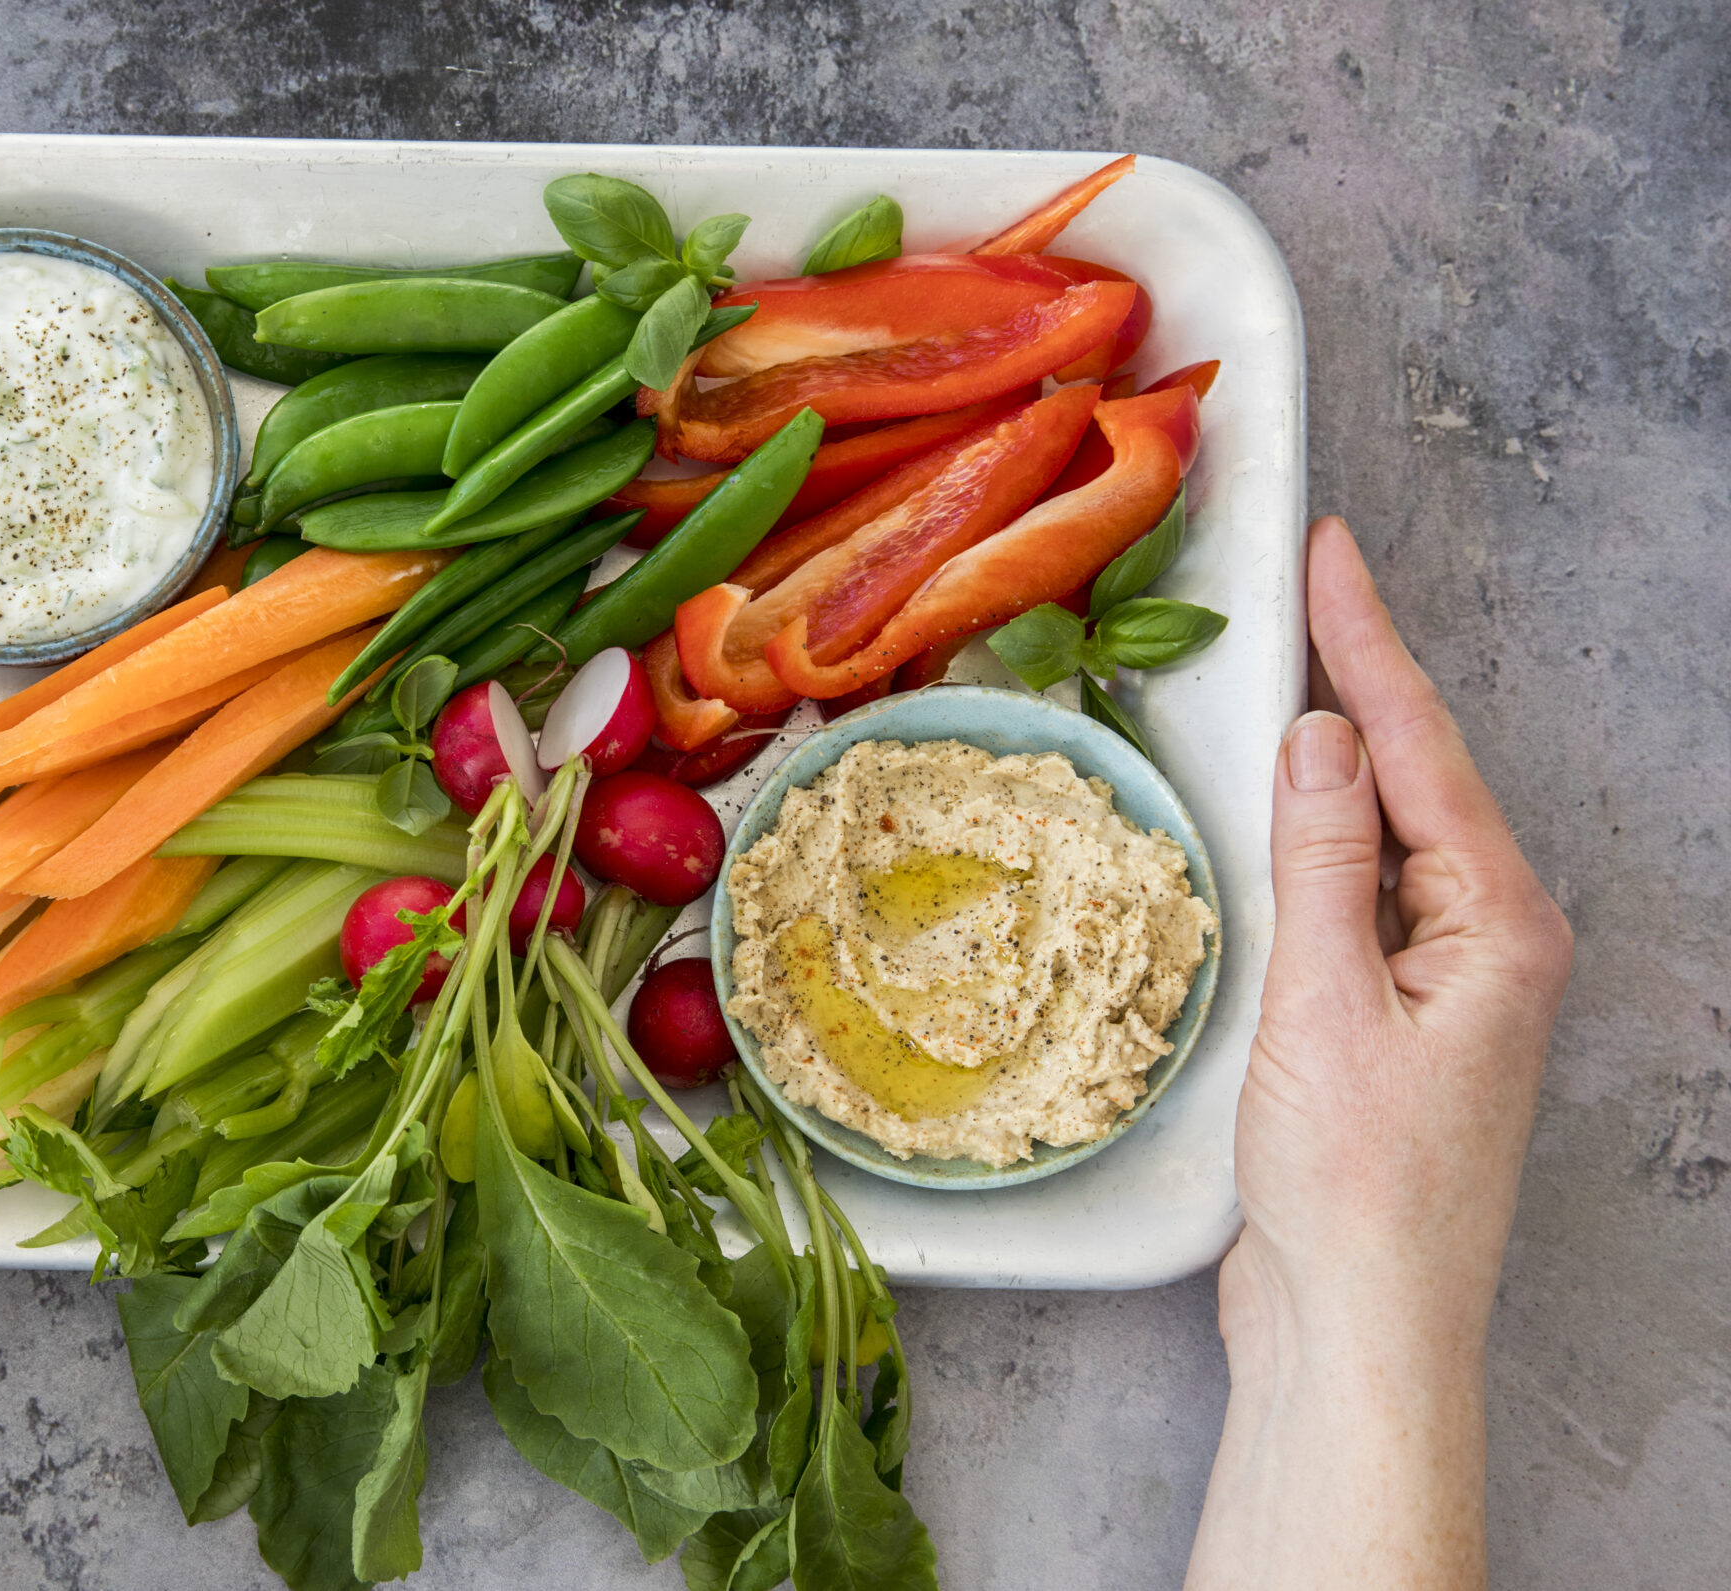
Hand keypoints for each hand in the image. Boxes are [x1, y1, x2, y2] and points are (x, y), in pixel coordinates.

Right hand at [1187, 516, 1571, 1588]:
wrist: (1360, 1328)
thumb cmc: (1356, 1192)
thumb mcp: (1326, 1011)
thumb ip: (1325, 864)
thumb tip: (1321, 739)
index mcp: (1499, 929)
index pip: (1421, 752)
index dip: (1368, 644)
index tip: (1331, 555)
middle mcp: (1489, 944)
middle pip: (1416, 779)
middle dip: (1359, 681)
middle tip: (1306, 586)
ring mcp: (1445, 984)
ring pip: (1383, 836)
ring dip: (1331, 764)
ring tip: (1283, 676)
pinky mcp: (1393, 1021)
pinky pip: (1354, 897)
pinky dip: (1311, 845)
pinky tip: (1274, 819)